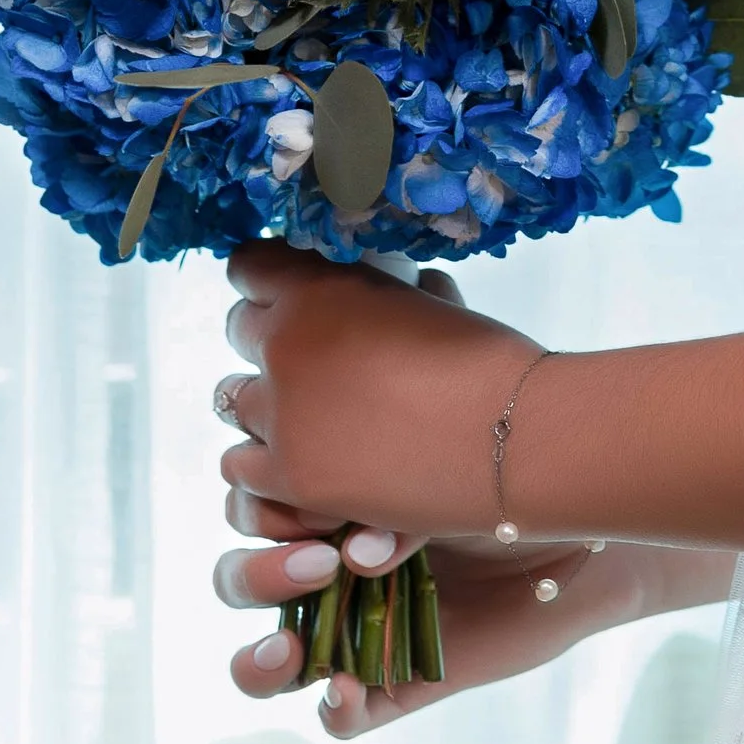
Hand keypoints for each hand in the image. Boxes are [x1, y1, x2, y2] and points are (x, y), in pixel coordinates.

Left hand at [215, 243, 539, 539]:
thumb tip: (388, 286)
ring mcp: (283, 413)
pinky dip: (266, 464)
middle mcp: (285, 343)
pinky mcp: (291, 476)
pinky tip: (305, 463)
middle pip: (239, 330)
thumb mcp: (426, 300)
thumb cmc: (486, 362)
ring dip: (264, 404)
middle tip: (312, 361)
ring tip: (307, 419)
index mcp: (318, 287)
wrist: (512, 437)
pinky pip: (240, 466)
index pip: (250, 267)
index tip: (291, 295)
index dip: (270, 280)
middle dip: (270, 340)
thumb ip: (381, 292)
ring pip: (231, 400)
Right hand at [215, 490, 619, 735]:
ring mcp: (357, 633)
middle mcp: (327, 573)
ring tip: (288, 649)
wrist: (581, 539)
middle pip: (241, 581)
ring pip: (269, 660)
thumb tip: (355, 556)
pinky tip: (346, 691)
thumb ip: (392, 509)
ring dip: (258, 658)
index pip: (252, 509)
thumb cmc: (507, 487)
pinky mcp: (395, 687)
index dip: (261, 506)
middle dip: (259, 575)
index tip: (317, 499)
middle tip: (322, 562)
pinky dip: (335, 708)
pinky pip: (343, 716)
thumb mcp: (442, 480)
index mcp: (326, 509)